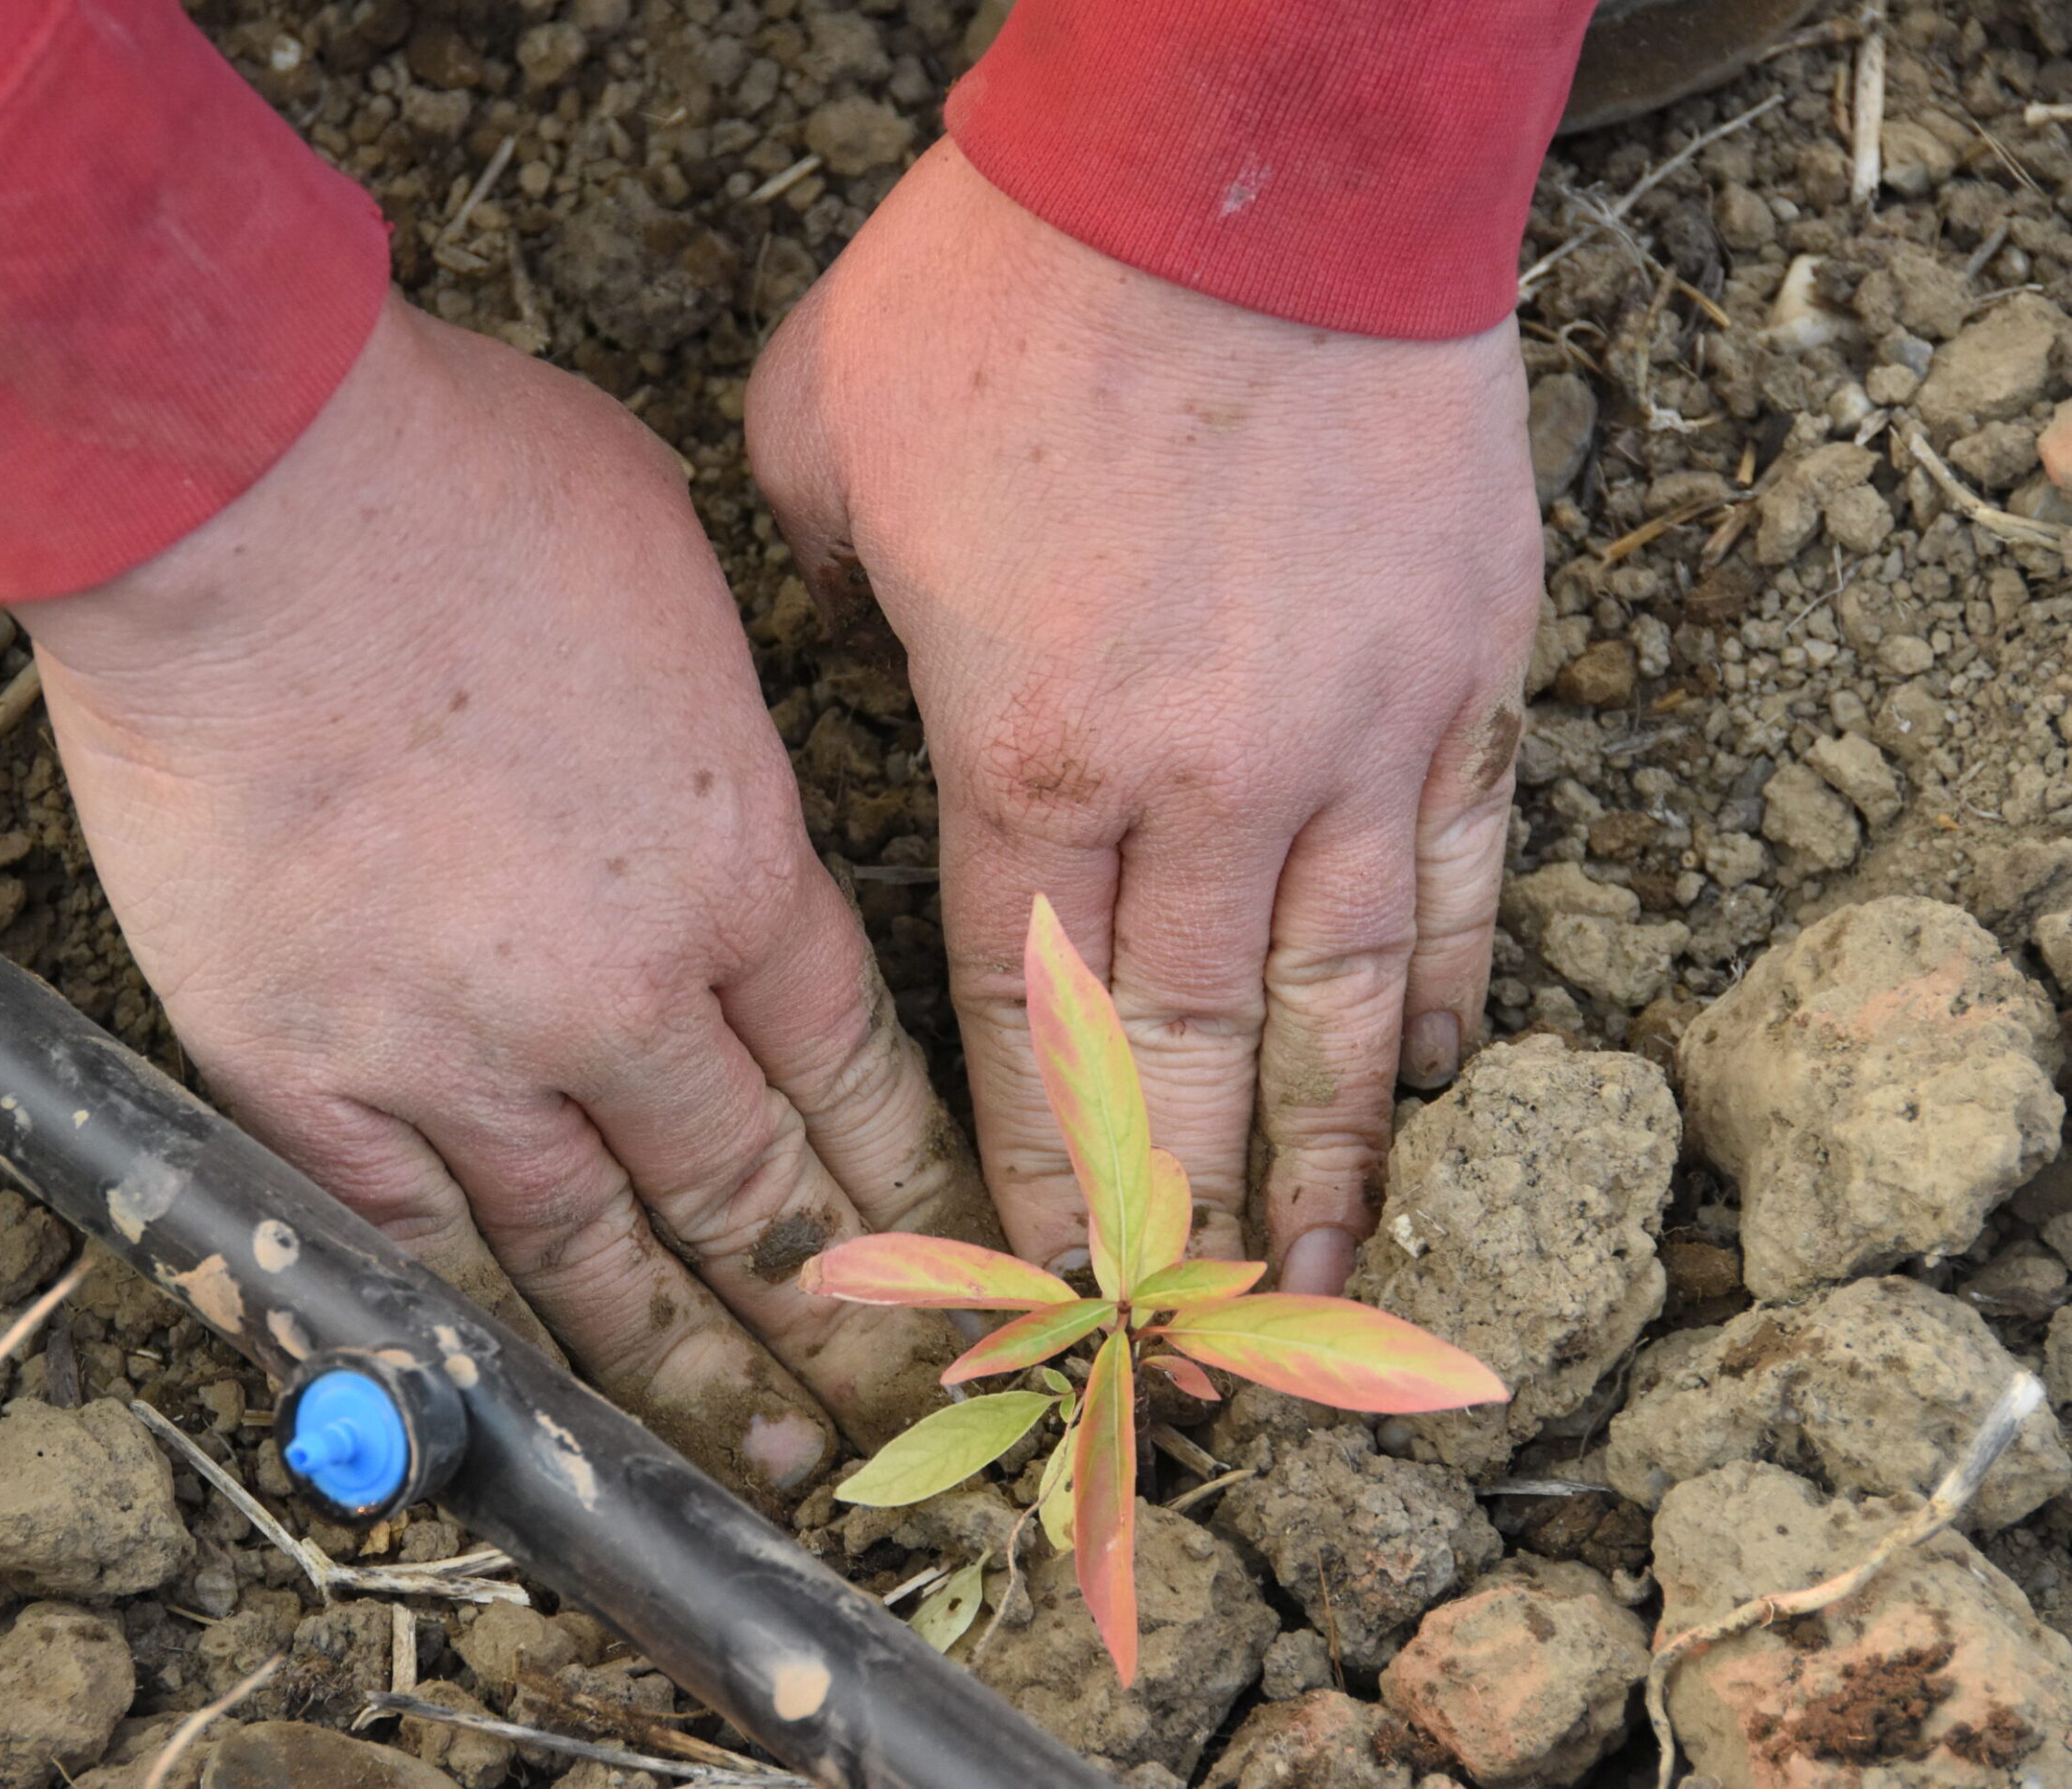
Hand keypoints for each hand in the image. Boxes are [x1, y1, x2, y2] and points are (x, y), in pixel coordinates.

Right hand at [22, 296, 996, 1500]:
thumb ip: (720, 723)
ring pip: (602, 1257)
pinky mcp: (307, 1072)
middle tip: (896, 1408)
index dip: (913, 1188)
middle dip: (838, 1316)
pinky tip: (543, 1394)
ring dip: (692, 1371)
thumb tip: (715, 777)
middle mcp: (624, 994)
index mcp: (738, 863)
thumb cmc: (469, 484)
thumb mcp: (677, 574)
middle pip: (756, 1194)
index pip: (854, 1074)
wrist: (247, 490)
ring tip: (764, 1457)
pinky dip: (489, 1327)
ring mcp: (462, 1050)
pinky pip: (416, 1240)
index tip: (961, 1264)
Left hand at [748, 144, 1541, 1294]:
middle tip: (1175, 1345)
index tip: (1039, 1279)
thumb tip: (854, 629)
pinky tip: (1430, 1078)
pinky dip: (1446, 990)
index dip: (1030, 1168)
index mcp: (1022, 755)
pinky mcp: (1467, 668)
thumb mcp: (829, 440)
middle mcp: (1195, 787)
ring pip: (1340, 1003)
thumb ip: (827, 587)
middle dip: (1171, 1217)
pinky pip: (1462, 874)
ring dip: (1327, 1157)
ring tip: (1319, 1277)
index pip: (1024, 1017)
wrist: (1241, 157)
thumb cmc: (1015, 288)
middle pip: (1185, 1055)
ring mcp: (1350, 737)